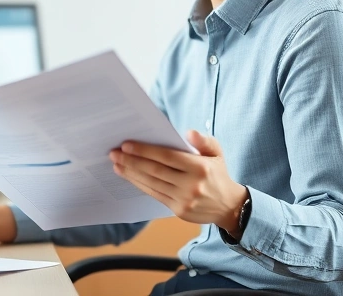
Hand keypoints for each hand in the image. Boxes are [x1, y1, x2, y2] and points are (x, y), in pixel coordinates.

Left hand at [110, 130, 247, 235]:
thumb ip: (204, 141)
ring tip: (116, 164)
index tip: (127, 145)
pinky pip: (155, 195)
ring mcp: (184, 199)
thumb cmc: (217, 173)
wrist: (228, 205)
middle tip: (114, 153)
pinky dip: (140, 185)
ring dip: (131, 174)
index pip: (167, 157)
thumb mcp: (217, 153)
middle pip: (155, 171)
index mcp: (200, 167)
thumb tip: (188, 133)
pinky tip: (129, 177)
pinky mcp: (178, 210)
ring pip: (152, 184)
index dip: (145, 151)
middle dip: (132, 161)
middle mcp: (191, 184)